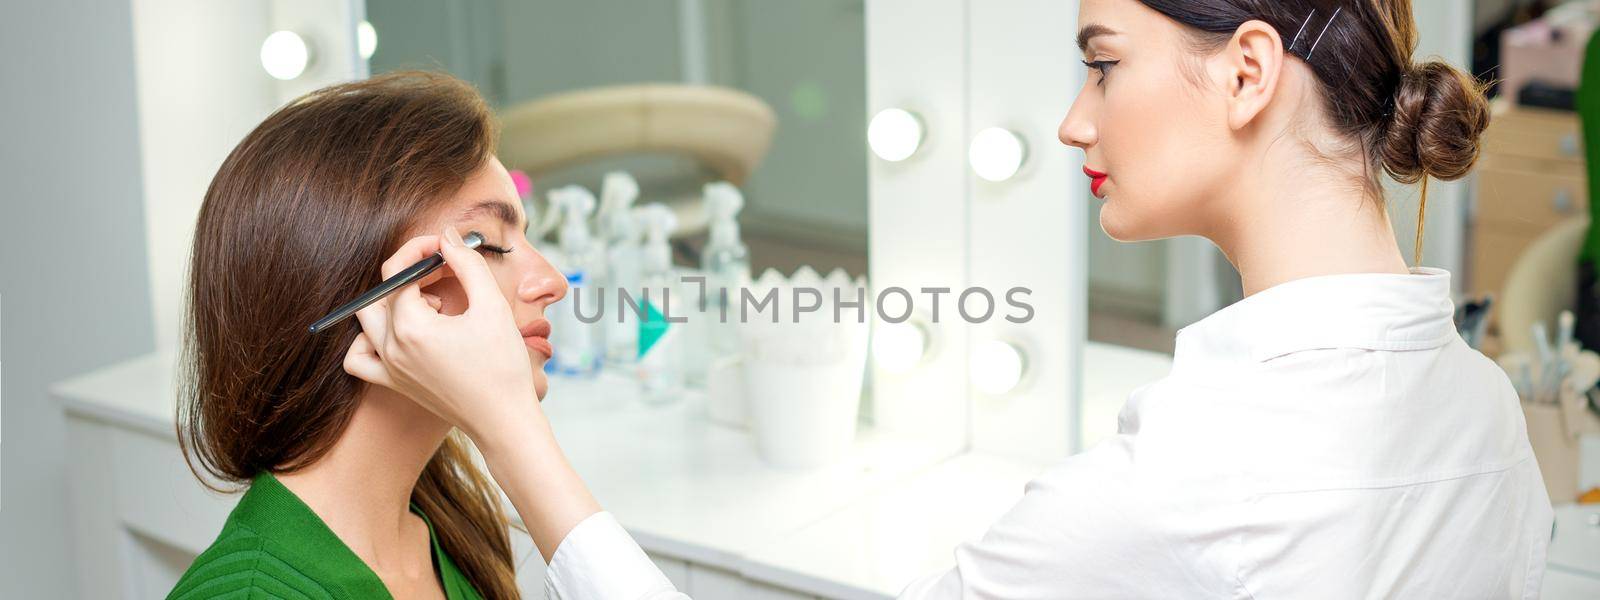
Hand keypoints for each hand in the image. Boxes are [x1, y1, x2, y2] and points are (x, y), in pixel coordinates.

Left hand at [342, 226, 537, 439]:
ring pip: (368, 319)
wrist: (505, 420)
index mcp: (411, 327)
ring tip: (433, 305)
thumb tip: (448, 237)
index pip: (399, 271)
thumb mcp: (492, 306)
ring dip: (394, 301)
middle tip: (446, 270)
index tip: (447, 247)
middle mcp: (391, 347)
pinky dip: (370, 339)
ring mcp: (388, 368)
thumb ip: (467, 264)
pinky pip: (361, 356)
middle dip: (411, 271)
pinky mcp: (394, 383)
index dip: (422, 249)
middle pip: (382, 291)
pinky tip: (401, 333)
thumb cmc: (503, 366)